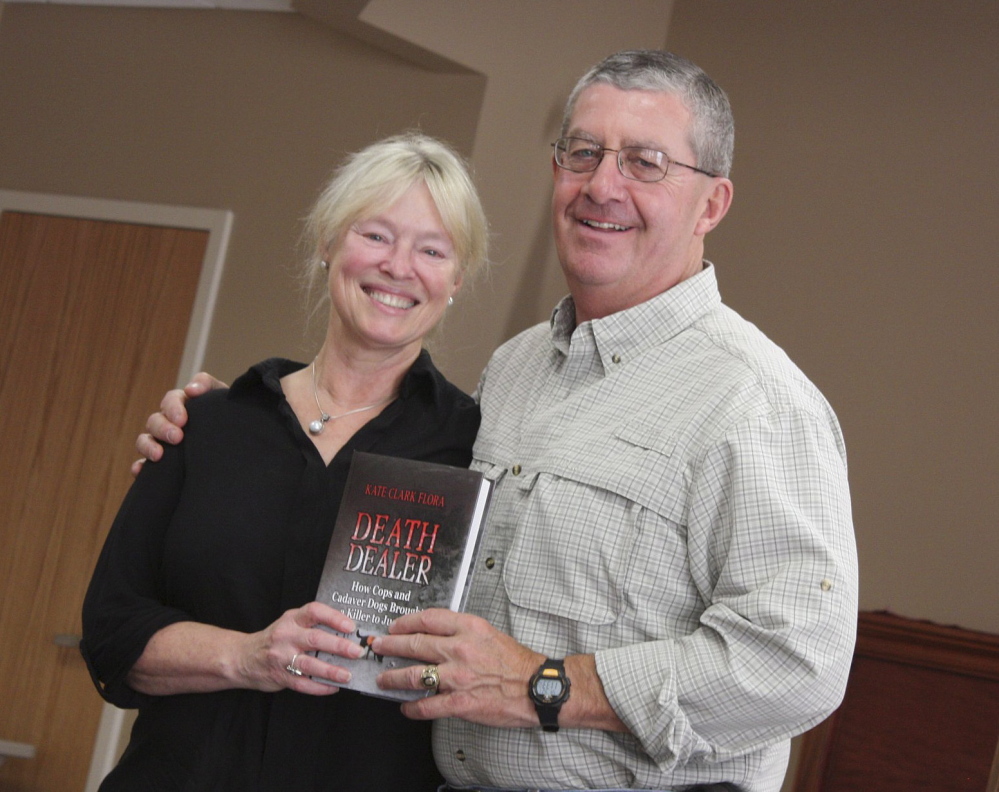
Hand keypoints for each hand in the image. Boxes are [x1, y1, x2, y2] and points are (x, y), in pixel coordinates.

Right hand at [129, 602, 366, 696]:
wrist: (243, 657)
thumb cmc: (276, 638)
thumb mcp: (291, 623)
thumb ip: (314, 624)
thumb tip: (349, 631)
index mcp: (292, 619)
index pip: (314, 611)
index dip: (334, 617)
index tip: (351, 626)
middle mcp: (286, 636)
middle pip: (315, 639)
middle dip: (338, 646)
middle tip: (357, 652)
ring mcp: (281, 657)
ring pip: (309, 664)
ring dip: (331, 670)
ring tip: (347, 675)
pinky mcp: (279, 676)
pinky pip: (302, 684)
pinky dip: (319, 687)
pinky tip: (333, 688)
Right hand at [131, 372, 226, 475]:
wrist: (238, 445)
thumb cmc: (229, 418)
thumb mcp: (222, 398)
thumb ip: (208, 385)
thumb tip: (191, 389)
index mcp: (184, 405)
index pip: (172, 400)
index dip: (173, 408)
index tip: (182, 420)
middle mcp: (169, 422)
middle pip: (155, 420)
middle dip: (163, 428)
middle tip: (177, 437)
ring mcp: (162, 442)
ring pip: (145, 440)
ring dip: (148, 446)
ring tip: (158, 455)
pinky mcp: (161, 463)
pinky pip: (143, 464)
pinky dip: (139, 467)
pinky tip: (140, 471)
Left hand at [372, 609, 543, 726]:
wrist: (535, 687)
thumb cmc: (516, 662)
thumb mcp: (488, 633)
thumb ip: (462, 631)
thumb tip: (436, 634)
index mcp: (469, 628)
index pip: (427, 619)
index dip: (405, 622)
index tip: (395, 626)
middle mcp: (459, 649)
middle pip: (414, 644)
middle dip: (391, 646)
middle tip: (379, 647)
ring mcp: (457, 677)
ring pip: (413, 675)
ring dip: (393, 677)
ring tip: (384, 679)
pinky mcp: (460, 702)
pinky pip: (426, 706)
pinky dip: (411, 708)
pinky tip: (406, 707)